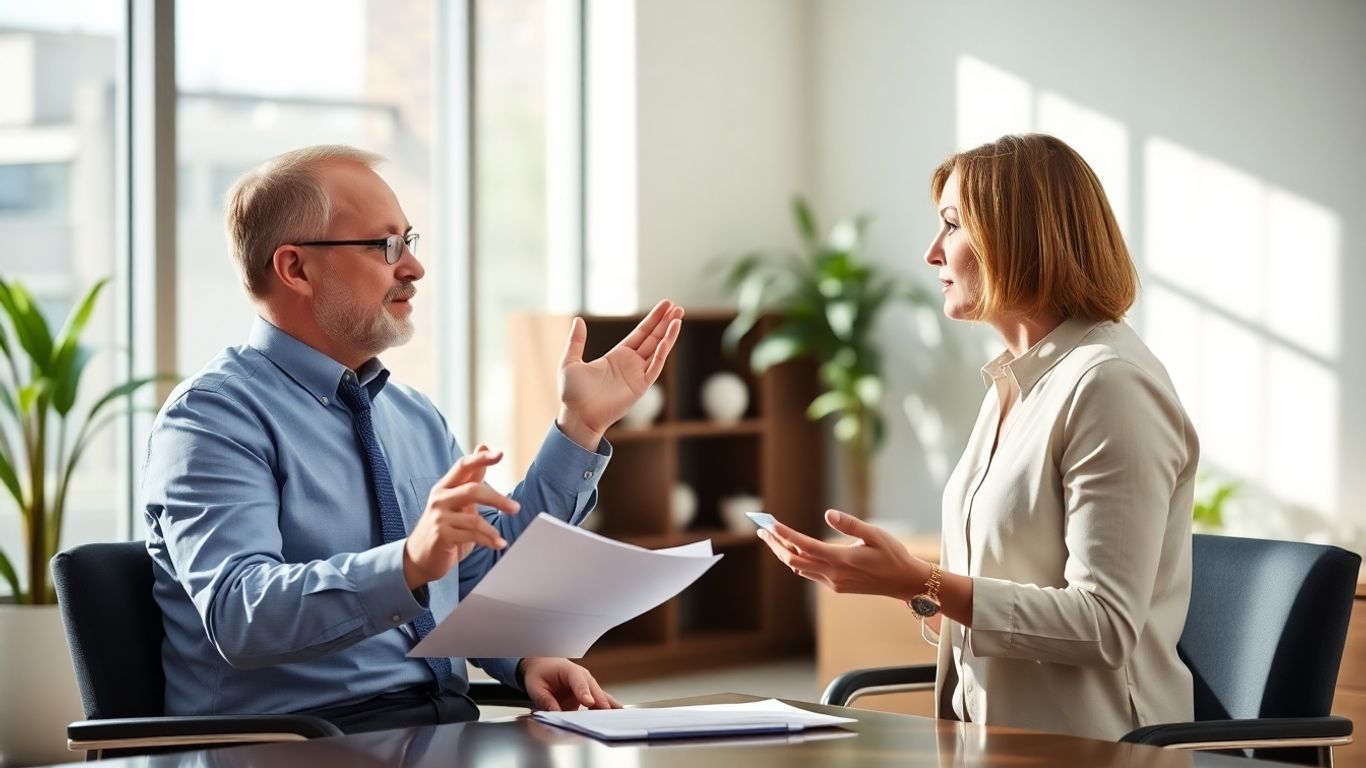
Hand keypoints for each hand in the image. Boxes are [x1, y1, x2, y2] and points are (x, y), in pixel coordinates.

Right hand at [402, 446, 519, 589]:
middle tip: (516, 508)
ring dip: (492, 530)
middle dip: (498, 500)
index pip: (463, 466)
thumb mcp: (458, 501)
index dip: (481, 458)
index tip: (500, 454)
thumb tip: (483, 445)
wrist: (420, 557)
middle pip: (472, 491)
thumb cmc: (445, 526)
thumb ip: (472, 477)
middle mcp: (439, 499)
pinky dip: (488, 541)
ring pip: (473, 519)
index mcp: (445, 486)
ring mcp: (439, 517)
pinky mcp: (441, 535)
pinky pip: (471, 535)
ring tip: (502, 538)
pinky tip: (498, 544)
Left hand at [520, 657, 621, 711]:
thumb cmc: (540, 673)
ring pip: (602, 697)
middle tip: (607, 715)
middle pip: (595, 690)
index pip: (579, 681)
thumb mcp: (536, 686)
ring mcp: (588, 687)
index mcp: (569, 670)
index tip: (589, 703)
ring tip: (618, 717)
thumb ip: (545, 700)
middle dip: (601, 703)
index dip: (584, 693)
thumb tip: (555, 713)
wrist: (543, 666)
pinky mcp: (589, 696)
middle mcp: (583, 678)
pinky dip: (606, 710)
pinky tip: (615, 719)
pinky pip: (600, 703)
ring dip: (608, 707)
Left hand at [557, 299, 684, 448]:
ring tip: (679, 317)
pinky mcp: (640, 387)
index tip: (665, 305)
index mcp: (617, 356)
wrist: (577, 416)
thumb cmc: (572, 394)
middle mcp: (630, 364)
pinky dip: (662, 353)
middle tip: (678, 307)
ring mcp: (637, 375)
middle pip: (653, 339)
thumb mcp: (570, 362)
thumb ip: (576, 341)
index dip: (653, 320)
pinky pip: (655, 366)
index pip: (640, 334)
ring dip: (668, 334)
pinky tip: (667, 339)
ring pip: (658, 350)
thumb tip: (579, 320)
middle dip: (665, 322)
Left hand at [757, 509, 929, 600]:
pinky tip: (793, 550)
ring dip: (783, 552)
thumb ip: (851, 524)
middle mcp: (833, 573)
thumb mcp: (876, 535)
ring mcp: (833, 582)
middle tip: (762, 529)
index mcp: (842, 559)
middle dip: (776, 544)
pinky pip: (809, 573)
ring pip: (800, 567)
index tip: (770, 524)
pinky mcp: (836, 586)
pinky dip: (797, 560)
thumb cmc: (892, 554)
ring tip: (771, 537)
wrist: (904, 582)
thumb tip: (828, 514)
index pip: (805, 546)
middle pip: (794, 559)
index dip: (785, 534)